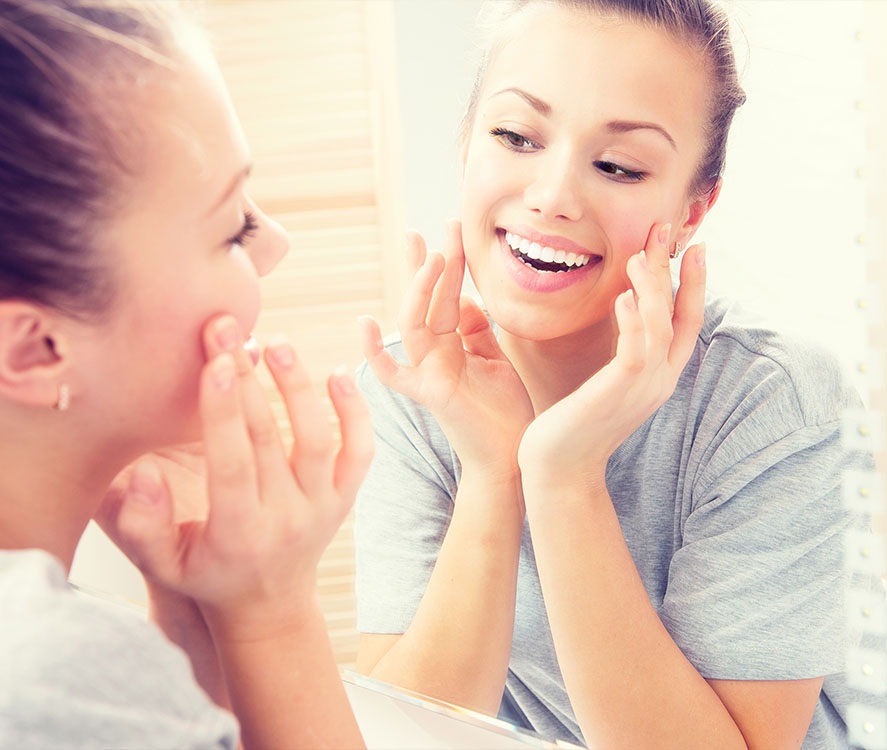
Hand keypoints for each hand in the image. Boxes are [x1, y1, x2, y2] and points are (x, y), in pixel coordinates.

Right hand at [96, 315, 373, 640]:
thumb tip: (144, 475)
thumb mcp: (162, 565)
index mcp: (238, 532)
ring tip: (277, 343)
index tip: (213, 361)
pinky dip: (355, 413)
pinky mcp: (344, 499)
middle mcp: (286, 518)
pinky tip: (338, 375)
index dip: (222, 410)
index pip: (232, 462)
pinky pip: (359, 452)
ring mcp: (323, 508)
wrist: (268, 606)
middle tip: (228, 329)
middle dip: (246, 379)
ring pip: (318, 439)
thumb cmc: (206, 576)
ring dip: (299, 387)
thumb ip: (143, 525)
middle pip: (269, 438)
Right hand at [360, 220, 532, 478]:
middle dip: (428, 264)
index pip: (445, 295)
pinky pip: (394, 373)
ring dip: (421, 289)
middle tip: (429, 228)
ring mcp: (428, 372)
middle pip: (425, 301)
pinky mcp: (430, 393)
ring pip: (414, 323)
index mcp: (452, 344)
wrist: (514, 456)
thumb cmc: (505, 412)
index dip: (446, 264)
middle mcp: (435, 354)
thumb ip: (477, 331)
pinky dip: (376, 352)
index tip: (449, 229)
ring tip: (433, 256)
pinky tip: (365, 323)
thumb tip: (466, 299)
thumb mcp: (494, 360)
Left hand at [519, 224, 705, 484]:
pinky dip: (633, 321)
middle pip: (680, 316)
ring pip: (660, 327)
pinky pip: (635, 350)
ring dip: (652, 288)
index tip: (691, 246)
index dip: (693, 284)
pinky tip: (622, 296)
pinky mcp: (618, 393)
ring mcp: (643, 388)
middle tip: (667, 230)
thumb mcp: (604, 382)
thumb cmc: (573, 425)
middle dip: (676, 271)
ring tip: (640, 255)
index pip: (686, 322)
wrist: (559, 470)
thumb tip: (622, 314)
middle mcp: (659, 380)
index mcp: (656, 376)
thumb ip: (619, 351)